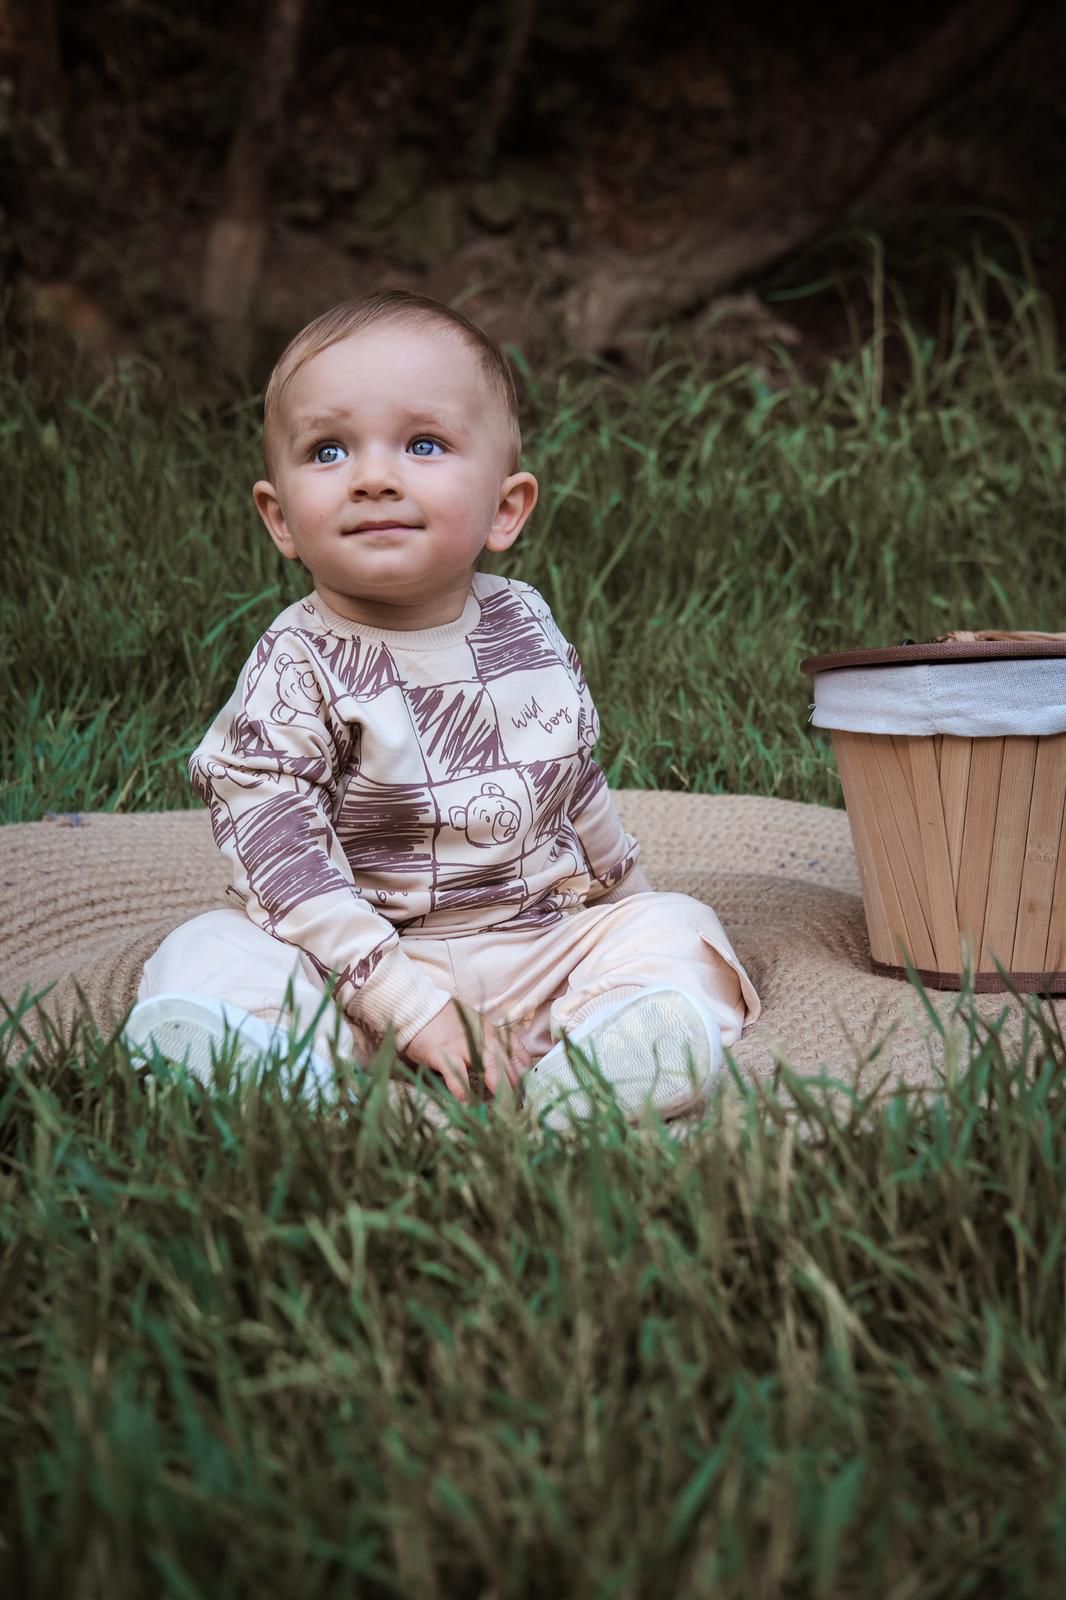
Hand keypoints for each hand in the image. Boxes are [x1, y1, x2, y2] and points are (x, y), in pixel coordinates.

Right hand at [402, 1000, 530, 1101]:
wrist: (418, 1008)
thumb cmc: (446, 1020)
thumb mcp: (474, 1024)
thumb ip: (489, 1040)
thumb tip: (507, 1062)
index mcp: (489, 1031)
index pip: (515, 1050)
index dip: (523, 1069)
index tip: (528, 1085)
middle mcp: (480, 1038)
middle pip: (504, 1062)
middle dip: (514, 1084)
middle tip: (520, 1103)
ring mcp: (461, 1046)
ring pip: (487, 1067)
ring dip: (497, 1086)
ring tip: (503, 1106)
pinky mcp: (442, 1054)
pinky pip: (455, 1073)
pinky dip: (461, 1088)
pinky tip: (467, 1102)